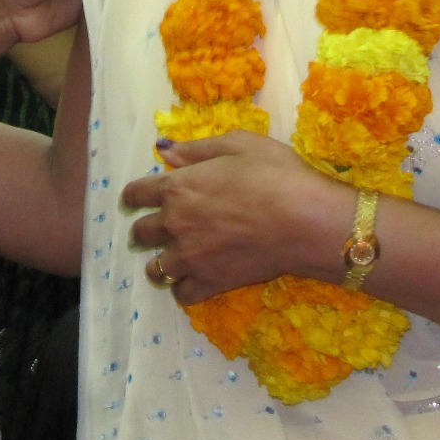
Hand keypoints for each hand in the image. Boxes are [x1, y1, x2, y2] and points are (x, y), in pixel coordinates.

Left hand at [121, 133, 352, 304]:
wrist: (304, 220)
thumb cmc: (274, 174)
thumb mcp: (237, 145)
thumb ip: (196, 149)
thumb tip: (165, 150)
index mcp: (177, 187)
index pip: (135, 194)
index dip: (135, 195)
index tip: (140, 198)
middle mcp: (175, 224)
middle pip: (141, 232)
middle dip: (147, 229)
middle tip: (160, 228)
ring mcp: (190, 257)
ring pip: (156, 268)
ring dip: (161, 261)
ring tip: (175, 257)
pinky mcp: (210, 283)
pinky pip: (181, 294)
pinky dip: (183, 288)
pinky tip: (194, 278)